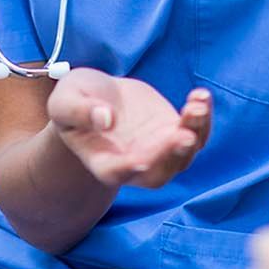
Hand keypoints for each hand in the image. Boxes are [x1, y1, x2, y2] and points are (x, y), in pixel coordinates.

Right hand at [45, 68, 212, 189]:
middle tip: (183, 134)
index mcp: (103, 162)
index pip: (117, 173)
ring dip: (195, 132)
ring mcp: (158, 150)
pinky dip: (203, 117)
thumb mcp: (65, 100)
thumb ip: (79, 111)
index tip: (140, 160)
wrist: (99, 95)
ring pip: (184, 154)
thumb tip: (105, 119)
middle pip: (158, 173)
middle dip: (172, 155)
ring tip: (197, 105)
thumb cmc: (76, 100)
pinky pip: (196, 132)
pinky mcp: (174, 131)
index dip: (128, 169)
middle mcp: (134, 164)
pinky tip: (201, 96)